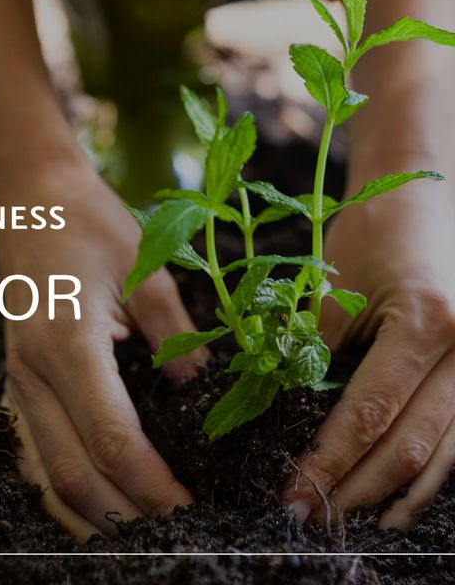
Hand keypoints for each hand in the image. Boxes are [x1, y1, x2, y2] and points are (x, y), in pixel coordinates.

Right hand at [0, 156, 198, 541]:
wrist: (32, 199)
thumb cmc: (91, 224)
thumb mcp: (149, 274)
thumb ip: (177, 342)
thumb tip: (200, 400)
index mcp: (69, 344)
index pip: (113, 440)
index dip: (154, 486)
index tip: (194, 510)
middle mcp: (34, 374)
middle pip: (74, 475)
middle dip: (127, 516)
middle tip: (177, 533)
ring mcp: (18, 380)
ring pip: (48, 474)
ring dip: (94, 512)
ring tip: (141, 530)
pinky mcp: (18, 379)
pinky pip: (38, 451)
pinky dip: (70, 484)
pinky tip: (100, 494)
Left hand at [282, 177, 454, 529]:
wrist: (423, 195)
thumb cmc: (375, 228)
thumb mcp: (334, 282)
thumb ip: (309, 348)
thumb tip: (279, 411)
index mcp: (427, 323)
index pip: (369, 414)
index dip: (327, 462)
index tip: (291, 494)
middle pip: (411, 444)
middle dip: (356, 489)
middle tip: (311, 517)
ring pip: (445, 453)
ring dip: (397, 494)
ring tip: (354, 523)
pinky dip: (430, 473)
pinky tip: (402, 497)